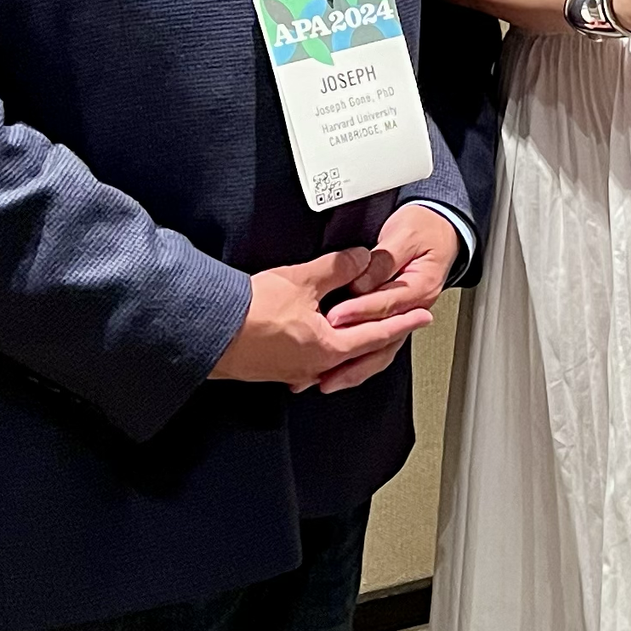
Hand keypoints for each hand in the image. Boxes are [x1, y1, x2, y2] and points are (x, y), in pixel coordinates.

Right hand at [210, 246, 432, 391]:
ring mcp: (293, 372)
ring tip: (366, 327)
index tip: (422, 316)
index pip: (378, 335)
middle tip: (402, 321)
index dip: (403, 322)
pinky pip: (312, 362)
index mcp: (329, 349)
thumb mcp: (303, 280)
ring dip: (353, 342)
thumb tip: (361, 259)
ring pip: (336, 359)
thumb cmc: (250, 312)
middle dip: (383, 335)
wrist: (207, 330)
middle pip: (361, 353)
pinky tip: (322, 339)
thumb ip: (338, 268)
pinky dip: (327, 348)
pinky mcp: (275, 369)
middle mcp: (315, 367)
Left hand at [315, 202, 458, 392]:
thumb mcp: (403, 236)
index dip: (359, 311)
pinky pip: (375, 345)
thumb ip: (382, 261)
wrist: (440, 228)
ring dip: (354, 369)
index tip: (334, 317)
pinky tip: (336, 369)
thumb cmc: (424, 229)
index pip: (387, 304)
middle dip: (354, 360)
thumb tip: (360, 281)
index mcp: (422, 287)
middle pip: (385, 342)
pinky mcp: (392, 318)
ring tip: (327, 380)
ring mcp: (404, 316)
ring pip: (381, 351)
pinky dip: (356, 361)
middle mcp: (415, 307)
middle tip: (325, 367)